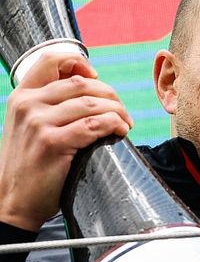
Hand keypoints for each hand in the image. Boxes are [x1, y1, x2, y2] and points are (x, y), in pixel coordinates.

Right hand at [0, 52, 132, 231]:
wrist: (13, 201)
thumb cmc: (30, 163)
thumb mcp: (30, 125)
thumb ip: (51, 105)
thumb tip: (92, 86)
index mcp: (22, 96)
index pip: (52, 60)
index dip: (80, 63)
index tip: (97, 78)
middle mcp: (28, 105)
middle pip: (83, 84)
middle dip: (111, 96)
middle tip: (122, 112)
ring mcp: (38, 123)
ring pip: (92, 103)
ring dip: (117, 112)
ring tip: (124, 124)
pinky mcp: (52, 143)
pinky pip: (94, 124)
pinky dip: (114, 125)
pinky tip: (119, 131)